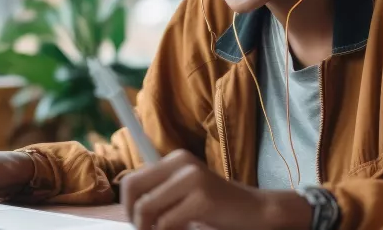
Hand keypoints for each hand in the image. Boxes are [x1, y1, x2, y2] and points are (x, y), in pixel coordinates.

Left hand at [122, 149, 311, 229]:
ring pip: (146, 208)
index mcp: (174, 159)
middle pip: (132, 190)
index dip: (127, 206)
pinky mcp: (201, 199)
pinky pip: (165, 222)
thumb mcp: (184, 192)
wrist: (254, 211)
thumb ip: (159, 193)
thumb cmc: (215, 207)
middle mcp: (181, 163)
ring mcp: (192, 179)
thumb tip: (128, 209)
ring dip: (151, 229)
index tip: (139, 222)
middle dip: (135, 217)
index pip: (131, 180)